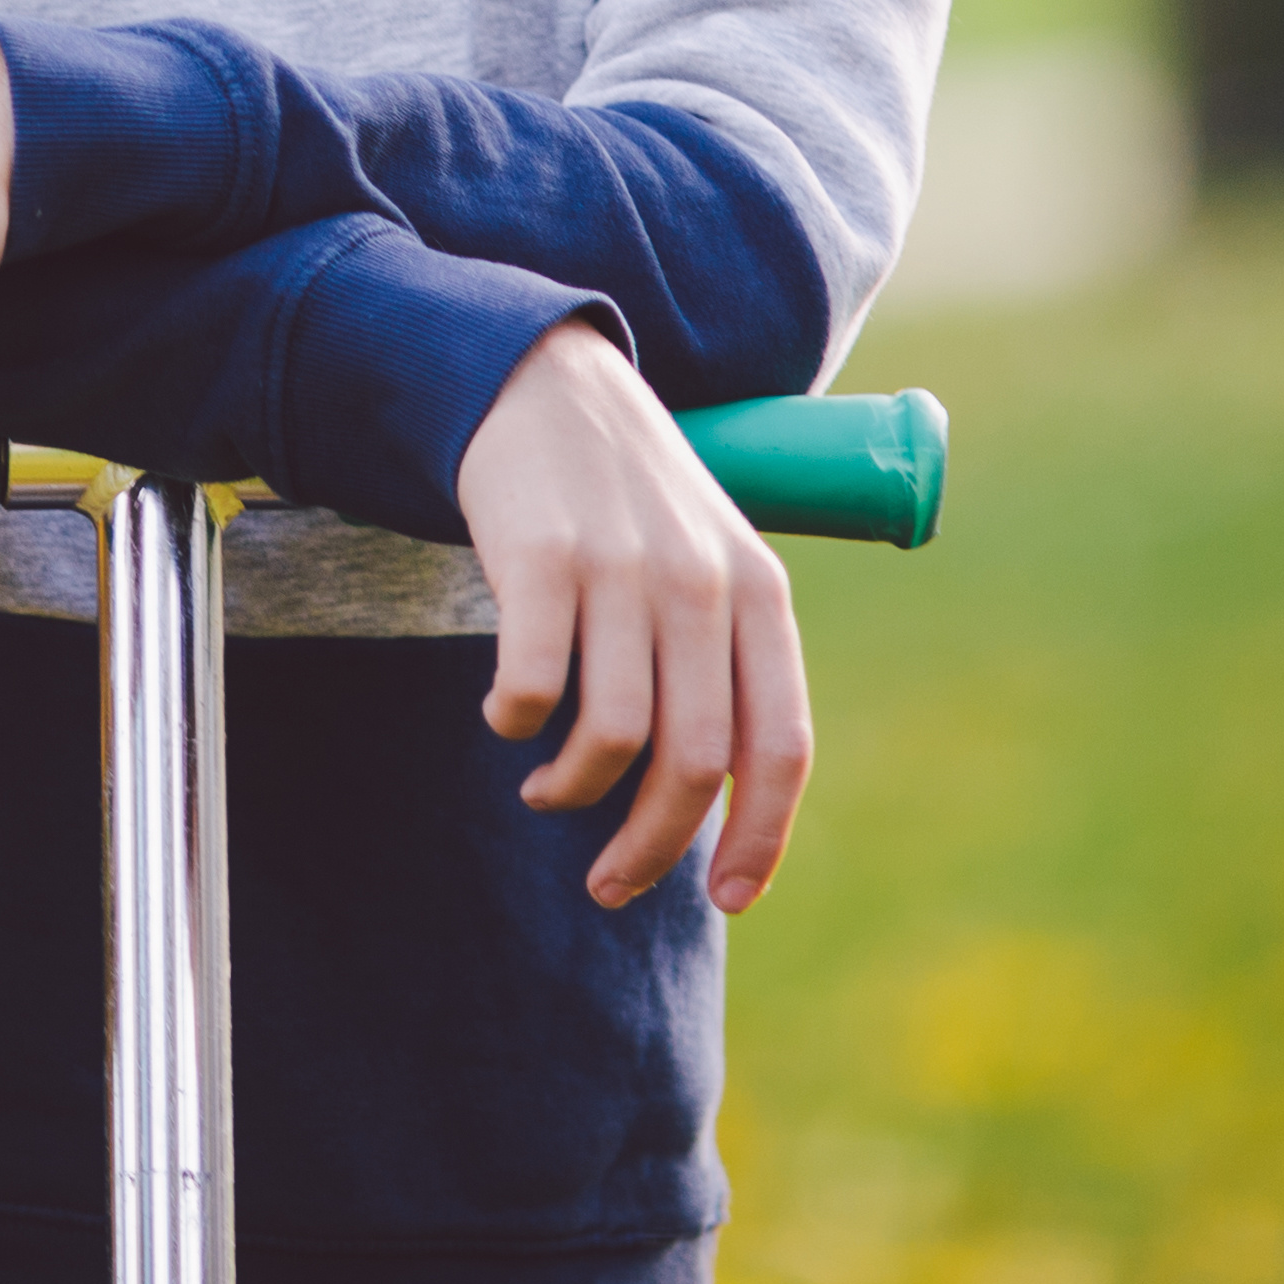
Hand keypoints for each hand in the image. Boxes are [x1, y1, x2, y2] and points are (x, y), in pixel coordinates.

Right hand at [454, 323, 811, 915]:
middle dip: (650, 848)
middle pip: (692, 761)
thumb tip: (718, 809)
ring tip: (544, 791)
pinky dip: (515, 724)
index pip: (780, 745)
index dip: (759, 838)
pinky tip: (504, 718)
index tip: (725, 901)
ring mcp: (620, 565)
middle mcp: (701, 580)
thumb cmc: (633, 501)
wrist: (548, 382)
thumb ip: (727, 665)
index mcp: (762, 591)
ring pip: (611, 737)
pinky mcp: (540, 554)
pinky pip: (531, 686)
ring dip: (571, 791)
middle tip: (609, 884)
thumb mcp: (711, 564)